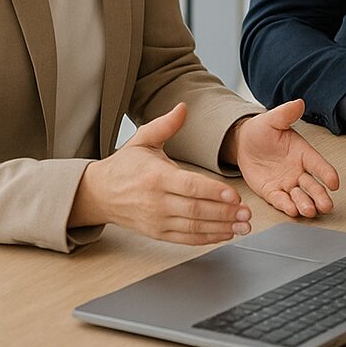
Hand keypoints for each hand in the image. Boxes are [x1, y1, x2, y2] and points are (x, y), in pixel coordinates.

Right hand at [69, 102, 251, 244]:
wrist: (99, 194)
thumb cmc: (124, 166)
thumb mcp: (142, 140)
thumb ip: (165, 125)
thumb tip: (183, 107)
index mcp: (156, 177)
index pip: (190, 186)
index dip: (213, 192)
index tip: (234, 195)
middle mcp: (157, 202)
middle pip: (196, 209)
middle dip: (224, 212)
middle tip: (247, 213)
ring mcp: (157, 220)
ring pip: (194, 227)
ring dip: (221, 228)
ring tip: (243, 225)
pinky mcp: (157, 233)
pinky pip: (186, 239)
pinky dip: (208, 239)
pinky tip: (225, 233)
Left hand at [227, 99, 340, 217]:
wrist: (243, 143)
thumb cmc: (261, 131)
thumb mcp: (272, 120)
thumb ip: (286, 113)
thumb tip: (298, 103)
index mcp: (302, 153)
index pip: (318, 164)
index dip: (327, 173)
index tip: (335, 182)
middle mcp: (297, 170)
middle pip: (313, 185)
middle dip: (320, 196)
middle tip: (326, 205)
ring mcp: (286, 183)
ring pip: (299, 196)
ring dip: (305, 204)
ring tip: (309, 211)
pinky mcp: (271, 192)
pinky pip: (280, 200)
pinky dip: (286, 206)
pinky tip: (292, 211)